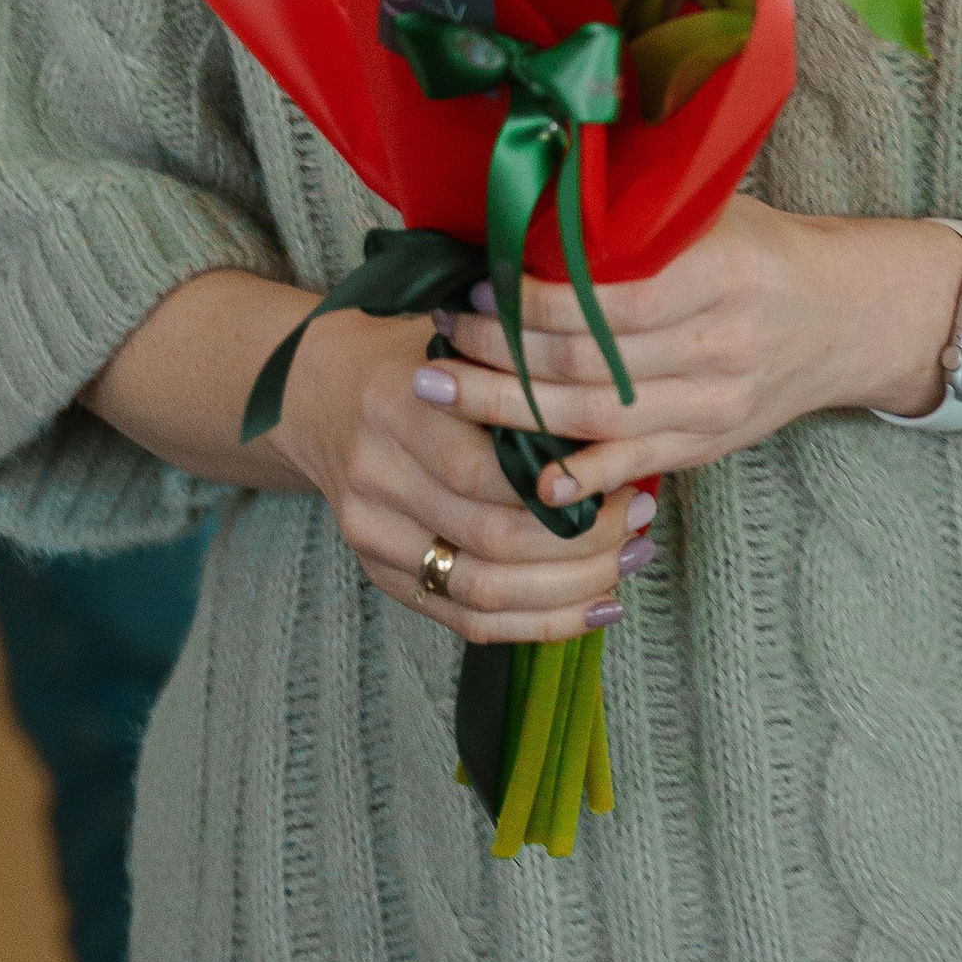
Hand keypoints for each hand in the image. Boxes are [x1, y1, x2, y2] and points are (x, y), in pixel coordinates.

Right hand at [276, 304, 649, 645]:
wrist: (319, 392)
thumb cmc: (414, 356)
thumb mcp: (463, 339)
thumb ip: (523, 374)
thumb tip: (622, 415)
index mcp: (397, 404)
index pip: (486, 471)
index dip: (565, 488)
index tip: (629, 477)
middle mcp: (375, 475)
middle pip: (493, 539)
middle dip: (584, 544)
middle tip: (642, 525)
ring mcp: (371, 533)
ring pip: (484, 591)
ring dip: (570, 589)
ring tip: (628, 564)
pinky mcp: (379, 573)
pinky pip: (467, 620)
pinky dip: (538, 623)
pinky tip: (592, 606)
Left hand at [425, 194, 961, 509]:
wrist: (839, 316)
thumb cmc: (755, 250)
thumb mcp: (707, 216)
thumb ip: (630, 221)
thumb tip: (524, 205)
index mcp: (718, 274)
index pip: (603, 298)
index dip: (527, 301)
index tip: (471, 288)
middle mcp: (719, 343)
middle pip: (587, 361)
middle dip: (498, 354)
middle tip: (435, 341)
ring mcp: (714, 402)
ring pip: (597, 417)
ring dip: (511, 410)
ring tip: (445, 389)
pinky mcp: (707, 442)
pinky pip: (634, 463)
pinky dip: (580, 477)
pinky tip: (528, 478)